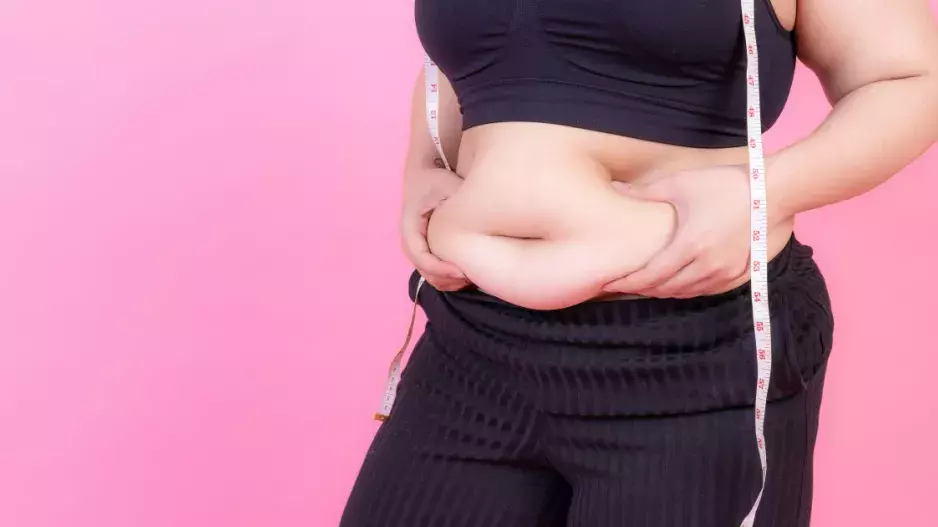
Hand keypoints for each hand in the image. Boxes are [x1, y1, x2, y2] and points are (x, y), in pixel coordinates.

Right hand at [400, 164, 469, 290]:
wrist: (423, 176)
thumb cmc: (436, 181)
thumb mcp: (449, 187)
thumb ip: (462, 205)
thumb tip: (478, 226)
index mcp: (410, 225)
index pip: (421, 256)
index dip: (440, 269)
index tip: (462, 272)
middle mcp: (408, 239)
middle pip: (423, 270)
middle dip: (446, 279)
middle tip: (471, 278)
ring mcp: (413, 246)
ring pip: (427, 274)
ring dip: (447, 281)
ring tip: (470, 278)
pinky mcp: (421, 249)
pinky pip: (430, 271)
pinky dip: (446, 278)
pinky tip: (465, 275)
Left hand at [602, 165, 752, 297]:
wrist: (773, 192)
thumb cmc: (725, 184)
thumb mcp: (680, 184)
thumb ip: (645, 193)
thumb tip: (615, 190)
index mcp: (689, 245)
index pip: (650, 275)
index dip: (628, 282)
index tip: (610, 283)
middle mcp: (707, 266)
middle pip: (666, 289)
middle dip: (643, 288)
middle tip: (625, 285)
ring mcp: (726, 273)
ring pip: (687, 293)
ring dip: (665, 291)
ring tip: (648, 285)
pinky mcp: (740, 274)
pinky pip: (707, 291)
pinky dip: (689, 290)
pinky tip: (680, 284)